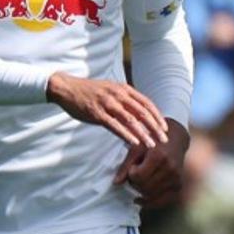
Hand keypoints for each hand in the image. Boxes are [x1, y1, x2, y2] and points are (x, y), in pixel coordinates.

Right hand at [47, 73, 167, 146]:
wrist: (68, 88)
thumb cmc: (90, 91)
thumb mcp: (111, 90)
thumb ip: (125, 99)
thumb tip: (139, 112)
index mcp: (123, 88)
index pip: (146, 103)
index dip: (157, 116)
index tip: (165, 128)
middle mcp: (118, 94)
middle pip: (142, 112)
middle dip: (155, 127)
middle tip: (163, 139)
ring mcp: (107, 103)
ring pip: (130, 120)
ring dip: (143, 133)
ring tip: (151, 144)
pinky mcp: (97, 113)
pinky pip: (115, 125)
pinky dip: (126, 134)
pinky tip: (134, 143)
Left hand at [113, 119, 188, 205]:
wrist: (175, 139)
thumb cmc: (153, 140)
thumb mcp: (137, 147)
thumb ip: (126, 165)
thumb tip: (116, 183)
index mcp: (159, 157)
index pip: (138, 177)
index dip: (131, 173)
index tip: (133, 166)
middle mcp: (170, 169)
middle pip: (144, 187)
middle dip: (135, 183)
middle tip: (135, 174)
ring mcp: (176, 178)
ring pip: (151, 195)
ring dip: (141, 191)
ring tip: (141, 180)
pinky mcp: (178, 185)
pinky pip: (162, 201)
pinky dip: (150, 203)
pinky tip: (140, 199)